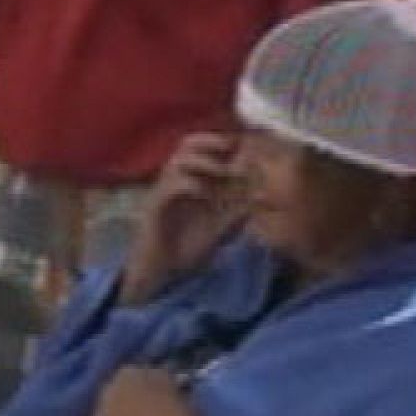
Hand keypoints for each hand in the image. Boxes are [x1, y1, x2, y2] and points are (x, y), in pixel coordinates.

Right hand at [123, 133, 243, 302]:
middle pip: (188, 143)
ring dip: (205, 161)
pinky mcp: (154, 206)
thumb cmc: (187, 251)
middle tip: (234, 148)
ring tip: (225, 171)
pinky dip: (192, 185)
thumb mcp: (221, 228)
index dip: (225, 143)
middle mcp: (174, 180)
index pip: (204, 148)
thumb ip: (238, 211)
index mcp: (190, 181)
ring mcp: (163, 191)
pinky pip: (171, 185)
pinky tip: (208, 195)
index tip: (249, 148)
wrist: (160, 274)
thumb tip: (261, 195)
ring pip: (178, 159)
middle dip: (212, 140)